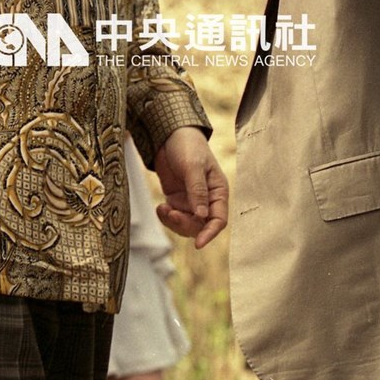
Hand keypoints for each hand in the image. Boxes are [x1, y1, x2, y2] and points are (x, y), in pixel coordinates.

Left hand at [153, 127, 228, 248]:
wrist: (169, 135)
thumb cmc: (188, 146)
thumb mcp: (193, 166)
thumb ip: (197, 190)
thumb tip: (202, 216)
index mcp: (218, 191)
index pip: (219, 219)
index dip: (211, 233)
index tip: (199, 244)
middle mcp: (207, 199)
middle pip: (201, 226)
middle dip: (185, 224)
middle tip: (171, 213)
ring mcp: (191, 201)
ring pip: (186, 225)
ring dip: (174, 222)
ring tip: (163, 208)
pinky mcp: (177, 200)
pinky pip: (173, 217)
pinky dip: (166, 217)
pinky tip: (160, 207)